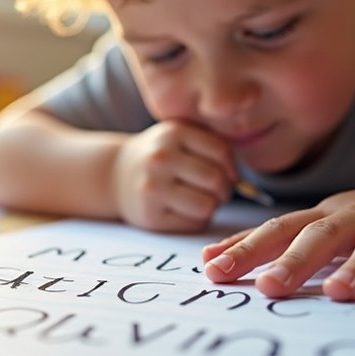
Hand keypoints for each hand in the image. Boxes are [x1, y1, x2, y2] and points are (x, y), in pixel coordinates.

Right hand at [113, 120, 237, 231]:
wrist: (115, 174)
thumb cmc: (160, 155)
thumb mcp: (179, 135)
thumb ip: (210, 143)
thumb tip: (239, 176)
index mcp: (174, 133)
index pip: (221, 151)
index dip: (231, 166)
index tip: (227, 173)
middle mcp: (161, 158)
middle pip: (216, 180)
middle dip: (224, 189)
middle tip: (217, 191)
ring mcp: (153, 188)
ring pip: (207, 205)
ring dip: (212, 206)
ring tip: (203, 199)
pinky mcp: (150, 215)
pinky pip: (193, 222)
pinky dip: (197, 218)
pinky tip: (186, 209)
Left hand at [201, 167, 354, 300]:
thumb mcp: (323, 224)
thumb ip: (272, 242)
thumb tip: (207, 258)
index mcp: (329, 216)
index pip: (280, 230)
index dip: (247, 248)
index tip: (212, 271)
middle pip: (324, 235)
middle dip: (295, 261)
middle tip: (269, 287)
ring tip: (343, 295)